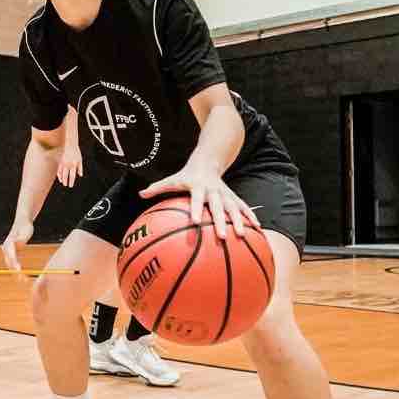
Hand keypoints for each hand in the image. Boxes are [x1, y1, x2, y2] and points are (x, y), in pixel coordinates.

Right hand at [1, 220, 33, 276]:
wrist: (22, 222)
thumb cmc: (25, 226)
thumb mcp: (26, 231)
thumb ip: (22, 238)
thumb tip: (18, 242)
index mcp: (9, 243)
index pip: (12, 256)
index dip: (15, 264)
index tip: (19, 270)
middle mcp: (6, 248)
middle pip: (10, 262)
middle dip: (16, 272)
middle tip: (23, 279)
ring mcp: (8, 252)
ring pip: (11, 265)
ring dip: (17, 273)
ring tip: (25, 280)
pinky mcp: (12, 254)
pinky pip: (14, 264)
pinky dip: (18, 270)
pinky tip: (23, 276)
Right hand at [56, 145, 82, 187]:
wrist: (70, 145)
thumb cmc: (76, 153)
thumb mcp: (80, 160)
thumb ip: (80, 168)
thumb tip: (80, 175)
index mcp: (74, 164)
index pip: (72, 175)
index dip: (71, 181)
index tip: (70, 185)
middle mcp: (68, 164)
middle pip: (66, 175)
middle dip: (66, 181)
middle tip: (66, 185)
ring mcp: (63, 163)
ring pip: (61, 173)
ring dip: (62, 179)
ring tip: (63, 183)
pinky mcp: (60, 161)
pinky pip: (59, 169)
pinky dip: (59, 174)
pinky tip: (60, 178)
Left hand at [139, 163, 257, 238]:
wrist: (207, 161)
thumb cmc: (186, 176)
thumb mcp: (172, 179)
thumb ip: (158, 187)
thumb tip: (140, 194)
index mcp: (198, 188)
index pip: (196, 199)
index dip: (196, 209)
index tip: (194, 222)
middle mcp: (214, 191)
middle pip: (218, 207)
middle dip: (220, 221)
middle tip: (222, 236)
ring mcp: (226, 194)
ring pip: (234, 208)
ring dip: (239, 221)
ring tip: (242, 236)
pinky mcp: (233, 197)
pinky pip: (244, 207)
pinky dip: (251, 216)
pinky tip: (258, 229)